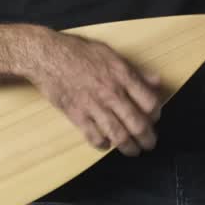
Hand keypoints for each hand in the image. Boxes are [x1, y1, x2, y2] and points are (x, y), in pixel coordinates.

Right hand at [26, 30, 162, 156]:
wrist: (48, 57)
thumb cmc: (80, 52)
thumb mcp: (112, 54)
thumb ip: (136, 71)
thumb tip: (156, 81)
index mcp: (122, 76)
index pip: (149, 102)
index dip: (156, 114)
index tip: (155, 118)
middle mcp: (111, 93)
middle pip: (137, 123)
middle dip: (147, 138)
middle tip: (149, 144)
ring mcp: (94, 106)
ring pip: (118, 135)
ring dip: (128, 147)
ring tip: (133, 151)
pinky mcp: (77, 115)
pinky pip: (94, 137)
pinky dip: (103, 144)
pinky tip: (107, 144)